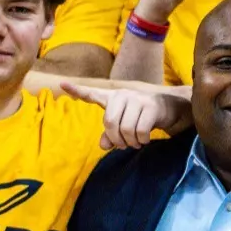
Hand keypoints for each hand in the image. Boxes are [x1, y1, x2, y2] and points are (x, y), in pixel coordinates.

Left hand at [59, 80, 190, 147]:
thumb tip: (103, 145)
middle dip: (116, 139)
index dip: (77, 90)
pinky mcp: (150, 107)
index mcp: (112, 98)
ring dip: (130, 142)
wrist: (168, 108)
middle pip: (109, 122)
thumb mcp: (124, 125)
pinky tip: (144, 140)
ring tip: (135, 143)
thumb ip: (110, 135)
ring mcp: (137, 99)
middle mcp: (122, 95)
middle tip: (123, 145)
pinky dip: (141, 141)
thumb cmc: (141, 117)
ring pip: (125, 129)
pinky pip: (139, 131)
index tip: (62, 84)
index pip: (92, 93)